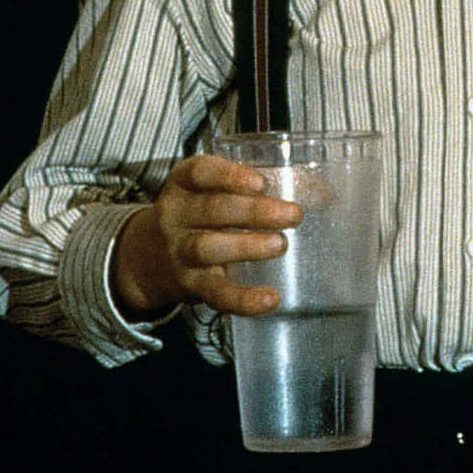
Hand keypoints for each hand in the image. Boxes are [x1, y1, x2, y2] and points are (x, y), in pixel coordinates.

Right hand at [111, 155, 302, 317]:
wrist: (147, 258)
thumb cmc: (198, 215)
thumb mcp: (213, 192)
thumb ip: (262, 189)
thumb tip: (324, 192)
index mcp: (185, 184)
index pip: (201, 172)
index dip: (230, 176)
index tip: (261, 182)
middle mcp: (178, 215)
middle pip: (212, 210)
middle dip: (254, 212)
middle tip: (293, 215)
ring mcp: (181, 252)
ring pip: (209, 248)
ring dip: (247, 246)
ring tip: (280, 245)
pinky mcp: (191, 285)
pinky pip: (216, 293)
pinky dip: (243, 299)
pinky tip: (269, 298)